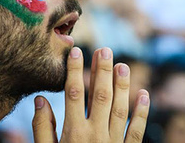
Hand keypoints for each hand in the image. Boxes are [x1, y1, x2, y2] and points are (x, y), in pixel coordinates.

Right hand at [32, 47, 149, 141]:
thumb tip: (41, 99)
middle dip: (102, 70)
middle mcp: (95, 134)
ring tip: (123, 64)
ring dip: (122, 85)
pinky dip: (142, 112)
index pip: (73, 94)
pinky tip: (144, 94)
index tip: (76, 51)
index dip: (74, 71)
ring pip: (120, 108)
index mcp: (74, 132)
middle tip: (105, 49)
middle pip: (99, 95)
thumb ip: (43, 128)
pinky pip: (137, 131)